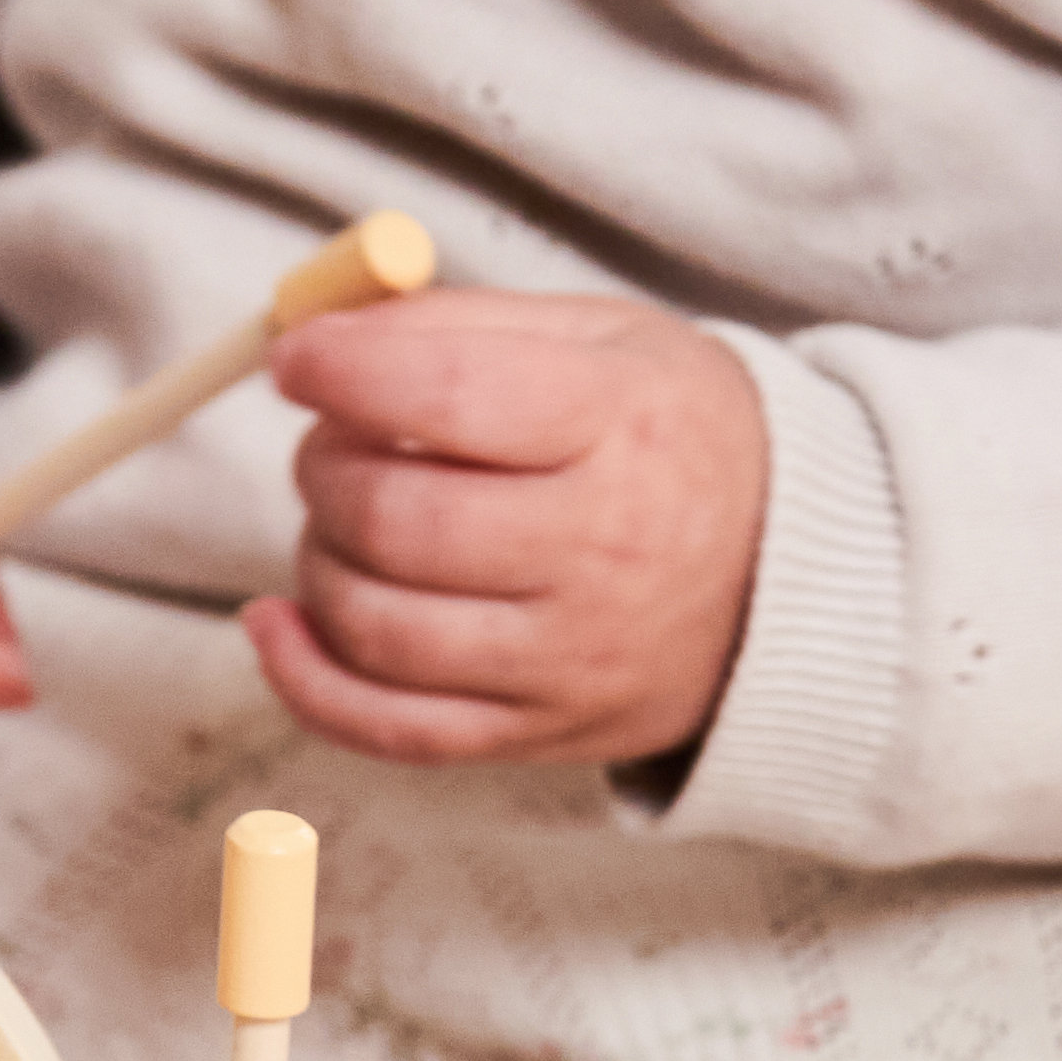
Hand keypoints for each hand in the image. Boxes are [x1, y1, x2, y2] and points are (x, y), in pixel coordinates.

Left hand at [243, 293, 768, 767]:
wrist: (785, 575)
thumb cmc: (666, 438)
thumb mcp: (603, 343)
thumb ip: (462, 326)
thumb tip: (322, 334)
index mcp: (622, 424)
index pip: (452, 395)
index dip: (346, 371)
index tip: (296, 357)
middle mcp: (601, 548)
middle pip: (398, 520)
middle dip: (325, 472)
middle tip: (328, 446)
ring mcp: (566, 657)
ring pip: (376, 627)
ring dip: (317, 564)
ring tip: (339, 523)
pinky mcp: (531, 734)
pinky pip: (382, 727)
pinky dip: (303, 677)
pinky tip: (276, 621)